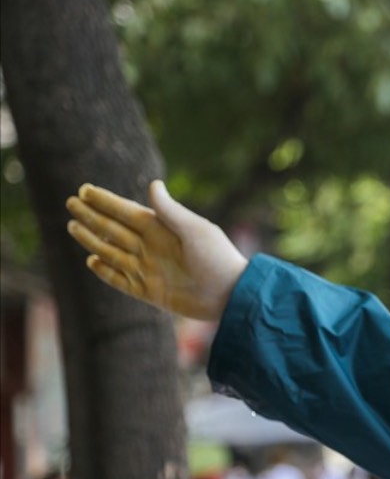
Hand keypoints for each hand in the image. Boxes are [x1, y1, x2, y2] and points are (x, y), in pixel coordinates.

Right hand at [65, 181, 248, 321]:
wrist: (230, 295)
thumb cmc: (218, 258)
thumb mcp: (195, 230)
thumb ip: (170, 211)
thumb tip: (152, 184)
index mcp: (162, 230)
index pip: (127, 212)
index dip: (106, 202)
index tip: (85, 190)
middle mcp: (152, 248)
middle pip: (114, 229)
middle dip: (92, 216)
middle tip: (71, 202)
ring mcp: (148, 270)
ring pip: (112, 251)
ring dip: (92, 240)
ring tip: (72, 226)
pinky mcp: (149, 292)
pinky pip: (120, 280)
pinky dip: (105, 272)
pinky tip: (91, 260)